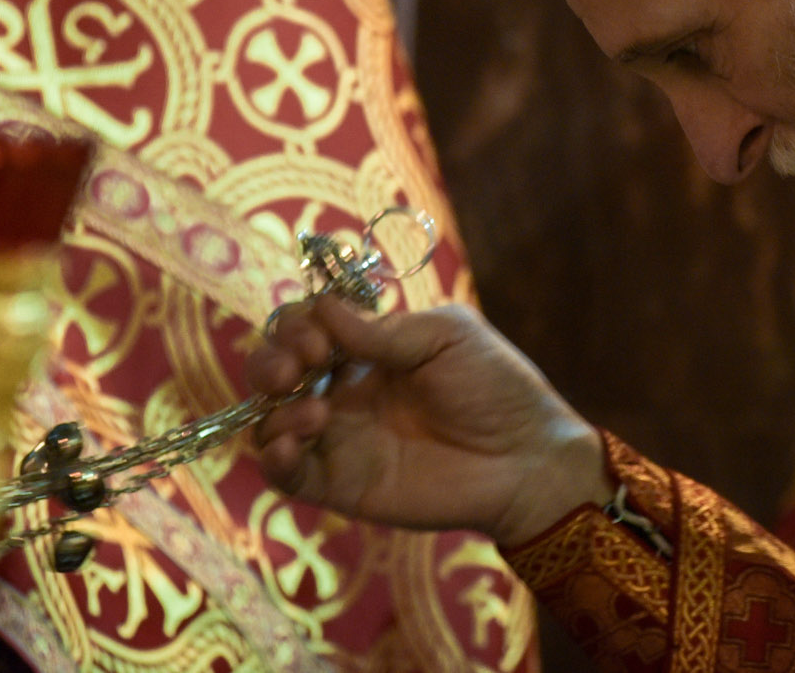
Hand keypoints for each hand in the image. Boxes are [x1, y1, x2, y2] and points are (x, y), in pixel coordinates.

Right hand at [247, 298, 609, 546]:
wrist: (525, 459)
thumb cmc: (496, 387)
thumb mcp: (446, 338)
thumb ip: (384, 330)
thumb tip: (322, 310)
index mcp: (369, 348)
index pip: (306, 326)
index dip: (298, 326)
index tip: (317, 337)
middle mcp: (345, 389)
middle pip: (275, 369)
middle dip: (269, 360)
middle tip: (295, 368)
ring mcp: (339, 437)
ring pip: (270, 420)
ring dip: (275, 409)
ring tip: (318, 412)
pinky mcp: (341, 484)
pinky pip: (286, 475)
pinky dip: (273, 458)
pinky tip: (289, 447)